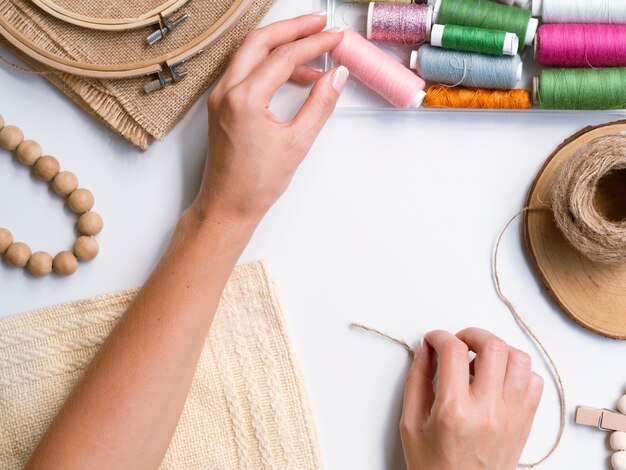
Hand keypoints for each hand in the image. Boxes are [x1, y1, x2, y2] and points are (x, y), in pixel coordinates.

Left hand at [192, 13, 347, 225]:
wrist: (227, 206)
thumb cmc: (254, 184)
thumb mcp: (297, 143)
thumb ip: (320, 105)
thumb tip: (336, 77)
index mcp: (244, 99)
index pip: (284, 56)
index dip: (314, 43)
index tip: (335, 37)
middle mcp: (226, 92)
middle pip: (260, 41)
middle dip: (293, 28)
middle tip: (320, 24)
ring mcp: (220, 97)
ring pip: (250, 53)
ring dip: (280, 45)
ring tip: (313, 52)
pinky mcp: (221, 105)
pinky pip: (245, 71)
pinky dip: (269, 64)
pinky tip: (294, 75)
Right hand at [401, 328, 543, 469]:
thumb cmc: (435, 467)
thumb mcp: (411, 424)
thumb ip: (417, 381)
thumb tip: (425, 350)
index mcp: (453, 410)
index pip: (453, 350)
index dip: (440, 336)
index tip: (434, 340)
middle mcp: (487, 410)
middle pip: (493, 346)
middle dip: (472, 334)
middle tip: (459, 343)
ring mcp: (511, 416)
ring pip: (519, 359)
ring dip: (498, 351)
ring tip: (480, 360)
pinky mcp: (525, 423)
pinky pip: (534, 383)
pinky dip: (518, 372)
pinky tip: (498, 380)